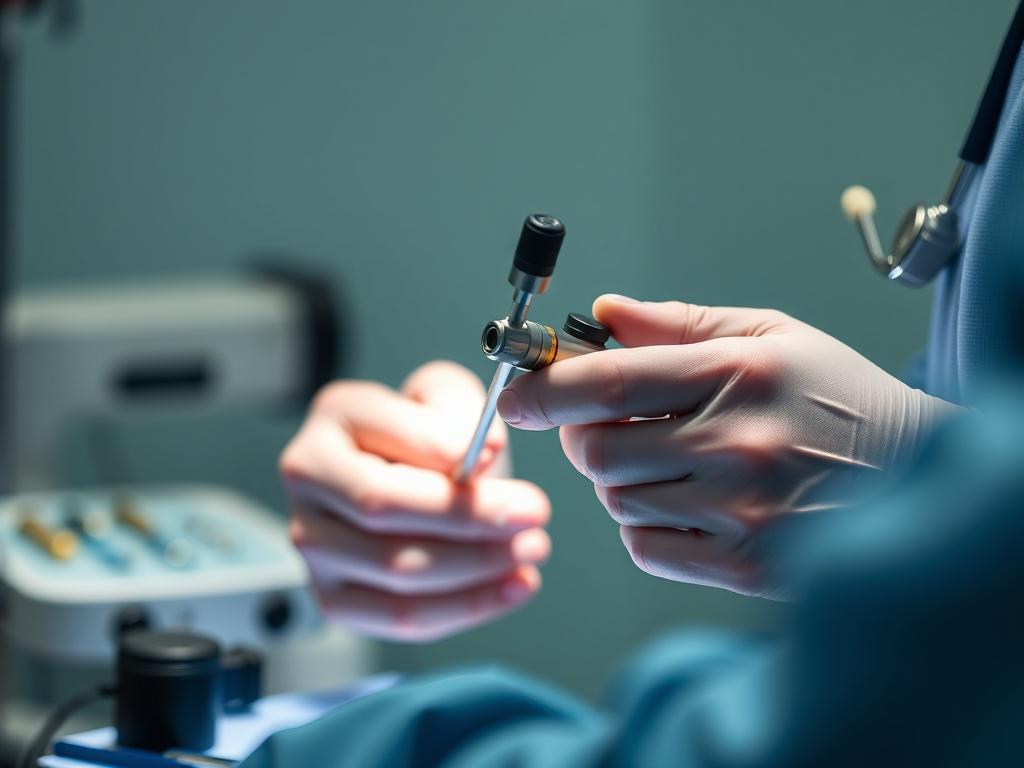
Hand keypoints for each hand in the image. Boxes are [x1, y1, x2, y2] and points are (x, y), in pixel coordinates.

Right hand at [280, 361, 550, 640]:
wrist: (403, 475)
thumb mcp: (447, 399)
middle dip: (470, 521)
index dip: (455, 463)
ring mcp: (313, 543)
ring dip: (477, 567)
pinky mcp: (334, 596)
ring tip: (532, 551)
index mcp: (334, 416)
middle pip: (384, 509)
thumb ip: (461, 414)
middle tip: (534, 519)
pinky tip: (512, 586)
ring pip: (396, 569)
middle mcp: (309, 477)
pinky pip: (401, 616)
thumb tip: (480, 455)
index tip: (517, 483)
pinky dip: (466, 607)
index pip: (392, 444)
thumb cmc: (427, 433)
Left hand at [497, 295, 956, 598]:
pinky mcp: (748, 565)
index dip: (547, 388)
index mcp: (739, 373)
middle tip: (608, 425)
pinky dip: (647, 525)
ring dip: (623, 481)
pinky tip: (687, 502)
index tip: (518, 395)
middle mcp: (737, 443)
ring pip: (619, 501)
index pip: (611, 381)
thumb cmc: (836, 397)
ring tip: (672, 461)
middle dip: (586, 437)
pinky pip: (648, 548)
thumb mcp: (771, 336)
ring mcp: (742, 510)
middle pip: (601, 451)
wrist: (916, 474)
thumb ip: (680, 324)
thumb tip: (606, 313)